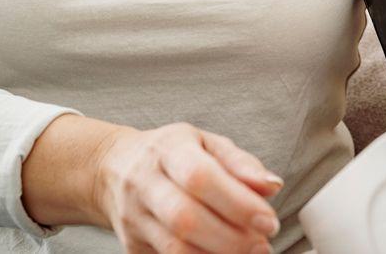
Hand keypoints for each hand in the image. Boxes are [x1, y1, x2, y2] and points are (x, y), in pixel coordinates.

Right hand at [90, 122, 284, 253]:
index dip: (238, 203)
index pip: (201, 177)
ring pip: (174, 247)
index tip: (268, 220)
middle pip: (185, 218)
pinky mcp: (131, 245)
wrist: (114, 168)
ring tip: (247, 253)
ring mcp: (133, 217)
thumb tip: (271, 186)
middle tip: (261, 244)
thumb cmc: (171, 154)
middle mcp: (144, 182)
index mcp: (167, 149)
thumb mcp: (207, 143)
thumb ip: (241, 164)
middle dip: (231, 238)